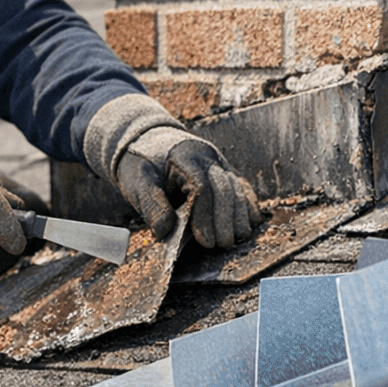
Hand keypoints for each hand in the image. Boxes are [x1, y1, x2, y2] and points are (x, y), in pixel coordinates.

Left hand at [84, 93, 259, 247]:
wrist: (150, 142)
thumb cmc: (142, 164)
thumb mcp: (138, 181)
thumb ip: (150, 204)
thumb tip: (165, 230)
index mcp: (183, 156)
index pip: (200, 187)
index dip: (204, 216)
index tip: (205, 241)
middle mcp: (207, 157)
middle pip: (223, 188)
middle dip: (225, 219)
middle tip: (223, 244)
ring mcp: (219, 162)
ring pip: (237, 187)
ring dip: (240, 215)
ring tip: (238, 239)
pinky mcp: (225, 171)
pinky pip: (242, 187)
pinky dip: (247, 205)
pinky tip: (250, 223)